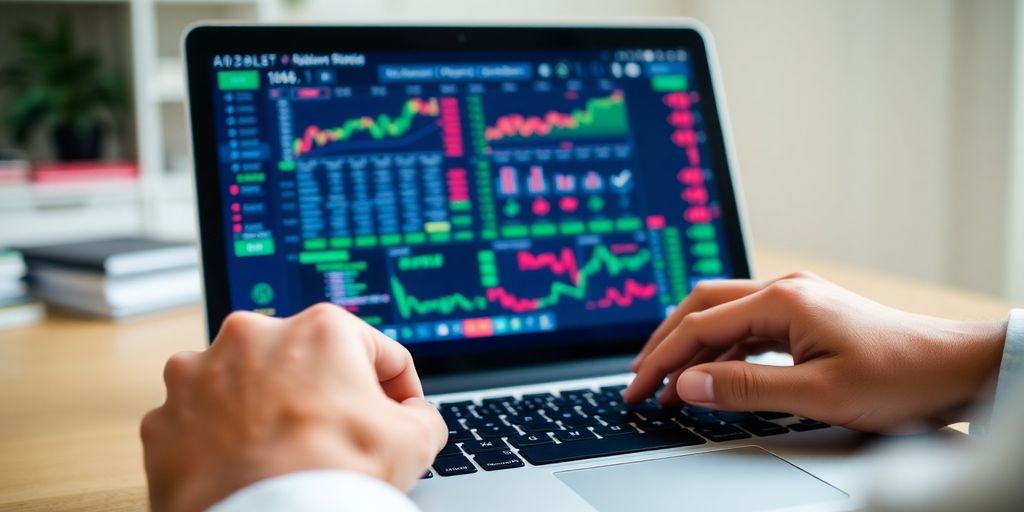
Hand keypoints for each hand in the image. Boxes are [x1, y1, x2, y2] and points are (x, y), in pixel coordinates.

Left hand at [140, 304, 446, 511]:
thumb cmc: (334, 478)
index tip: (393, 416)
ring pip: (244, 385)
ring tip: (282, 455)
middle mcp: (252, 336)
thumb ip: (422, 413)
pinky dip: (219, 441)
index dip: (395, 388)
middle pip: (303, 362)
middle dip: (320, 395)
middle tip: (335, 440)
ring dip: (263, 411)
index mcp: (319, 328)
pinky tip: (242, 468)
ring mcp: (198, 375)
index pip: (373, 351)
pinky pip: (200, 422)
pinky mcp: (163, 418)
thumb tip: (413, 414)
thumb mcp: (415, 441)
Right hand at [624, 272, 1006, 431]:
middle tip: (639, 380)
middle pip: (702, 307)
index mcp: (781, 301)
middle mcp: (784, 290)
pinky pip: (747, 326)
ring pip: (722, 315)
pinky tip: (711, 371)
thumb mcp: (816, 394)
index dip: (661, 360)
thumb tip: (687, 384)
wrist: (955, 368)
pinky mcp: (805, 314)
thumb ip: (746, 387)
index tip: (638, 389)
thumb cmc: (898, 379)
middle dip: (664, 344)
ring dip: (691, 346)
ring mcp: (795, 299)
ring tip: (666, 381)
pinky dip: (721, 348)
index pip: (699, 327)